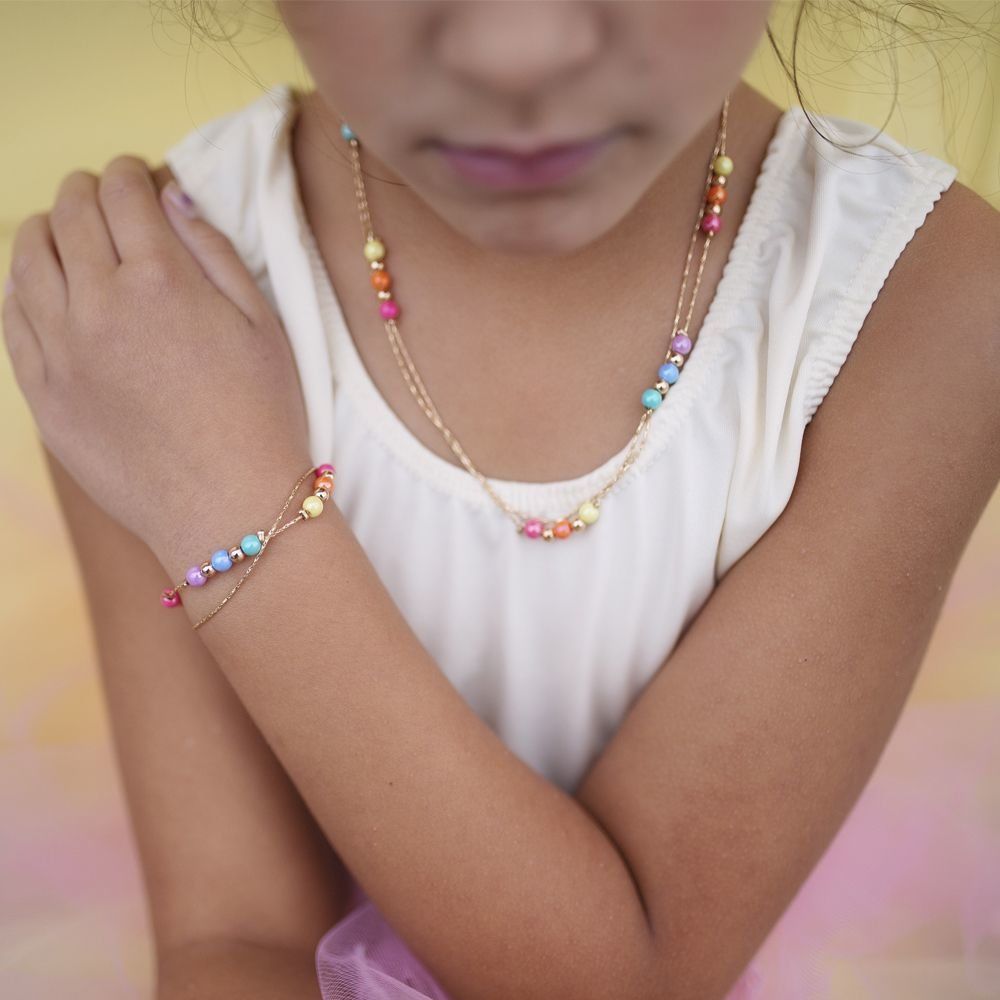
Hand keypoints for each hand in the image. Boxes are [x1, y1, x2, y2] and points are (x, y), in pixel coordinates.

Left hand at [2, 156, 311, 548]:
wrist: (228, 508)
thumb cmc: (261, 417)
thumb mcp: (263, 326)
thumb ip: (214, 252)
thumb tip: (172, 197)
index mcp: (162, 281)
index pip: (124, 194)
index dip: (128, 172)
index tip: (135, 174)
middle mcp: (100, 305)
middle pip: (70, 215)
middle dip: (86, 190)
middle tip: (101, 194)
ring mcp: (62, 351)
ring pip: (27, 260)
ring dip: (45, 230)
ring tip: (64, 231)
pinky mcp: (43, 394)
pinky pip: (11, 319)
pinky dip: (20, 287)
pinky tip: (41, 285)